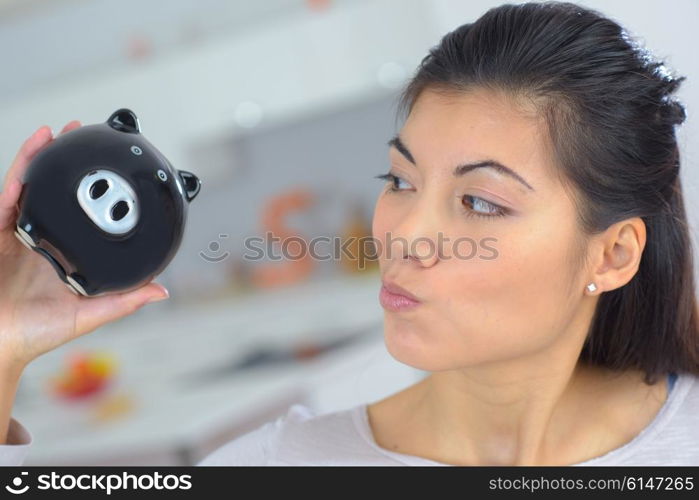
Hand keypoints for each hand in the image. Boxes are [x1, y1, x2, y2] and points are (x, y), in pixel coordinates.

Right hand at [0, 122, 168, 372]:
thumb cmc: (35, 333)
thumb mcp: (89, 314)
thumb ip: (123, 301)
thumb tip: (161, 291)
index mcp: (63, 253)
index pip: (79, 213)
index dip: (92, 189)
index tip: (111, 166)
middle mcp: (41, 239)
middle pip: (54, 191)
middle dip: (66, 160)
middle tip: (83, 132)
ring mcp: (16, 233)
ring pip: (30, 186)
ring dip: (42, 156)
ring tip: (58, 132)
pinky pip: (7, 197)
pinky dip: (20, 173)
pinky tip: (35, 151)